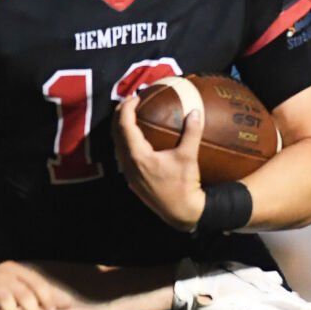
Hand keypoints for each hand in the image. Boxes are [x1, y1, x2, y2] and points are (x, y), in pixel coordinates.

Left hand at [115, 95, 206, 232]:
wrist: (181, 212)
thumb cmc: (184, 185)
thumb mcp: (189, 157)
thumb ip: (192, 132)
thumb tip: (195, 110)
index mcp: (138, 156)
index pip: (125, 127)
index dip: (126, 109)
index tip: (134, 97)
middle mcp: (128, 165)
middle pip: (116, 134)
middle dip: (120, 115)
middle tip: (129, 101)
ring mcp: (128, 174)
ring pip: (117, 146)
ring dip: (121, 129)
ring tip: (131, 116)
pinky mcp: (132, 180)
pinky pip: (123, 156)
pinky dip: (126, 142)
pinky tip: (137, 138)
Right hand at [172, 260, 310, 309]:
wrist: (191, 282)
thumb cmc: (206, 276)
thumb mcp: (231, 270)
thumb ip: (252, 274)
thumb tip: (275, 279)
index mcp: (253, 278)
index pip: (279, 291)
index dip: (294, 299)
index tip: (306, 305)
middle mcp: (258, 287)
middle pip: (288, 299)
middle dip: (306, 306)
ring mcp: (255, 298)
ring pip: (287, 306)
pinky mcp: (250, 309)